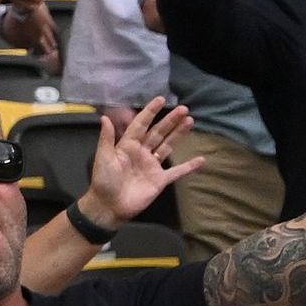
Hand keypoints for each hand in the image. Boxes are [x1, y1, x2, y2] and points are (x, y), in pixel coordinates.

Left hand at [82, 97, 197, 222]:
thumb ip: (106, 138)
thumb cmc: (104, 181)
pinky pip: (177, 171)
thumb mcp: (103, 158)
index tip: (161, 99)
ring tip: (190, 121)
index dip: (150, 112)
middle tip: (184, 109)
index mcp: (128, 145)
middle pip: (158, 133)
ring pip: (168, 146)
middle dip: (170, 120)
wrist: (110, 206)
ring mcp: (152, 166)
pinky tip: (201, 159)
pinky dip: (189, 166)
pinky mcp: (160, 180)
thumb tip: (104, 117)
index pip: (141, 124)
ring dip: (179, 134)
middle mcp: (142, 152)